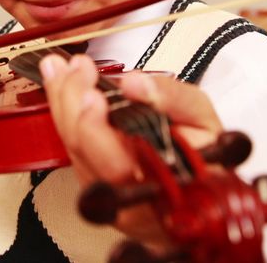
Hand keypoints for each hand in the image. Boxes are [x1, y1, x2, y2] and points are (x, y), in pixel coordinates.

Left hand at [39, 53, 222, 246]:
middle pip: (85, 153)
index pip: (117, 168)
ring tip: (62, 68)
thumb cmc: (204, 157)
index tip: (93, 95)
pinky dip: (64, 109)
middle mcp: (126, 199)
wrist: (196, 185)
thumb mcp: (204, 119)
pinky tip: (62, 83)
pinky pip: (71, 143)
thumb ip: (174, 100)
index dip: (97, 132)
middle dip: (75, 104)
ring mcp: (104, 193)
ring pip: (73, 146)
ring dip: (63, 101)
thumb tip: (135, 84)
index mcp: (160, 190)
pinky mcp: (91, 177)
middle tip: (78, 69)